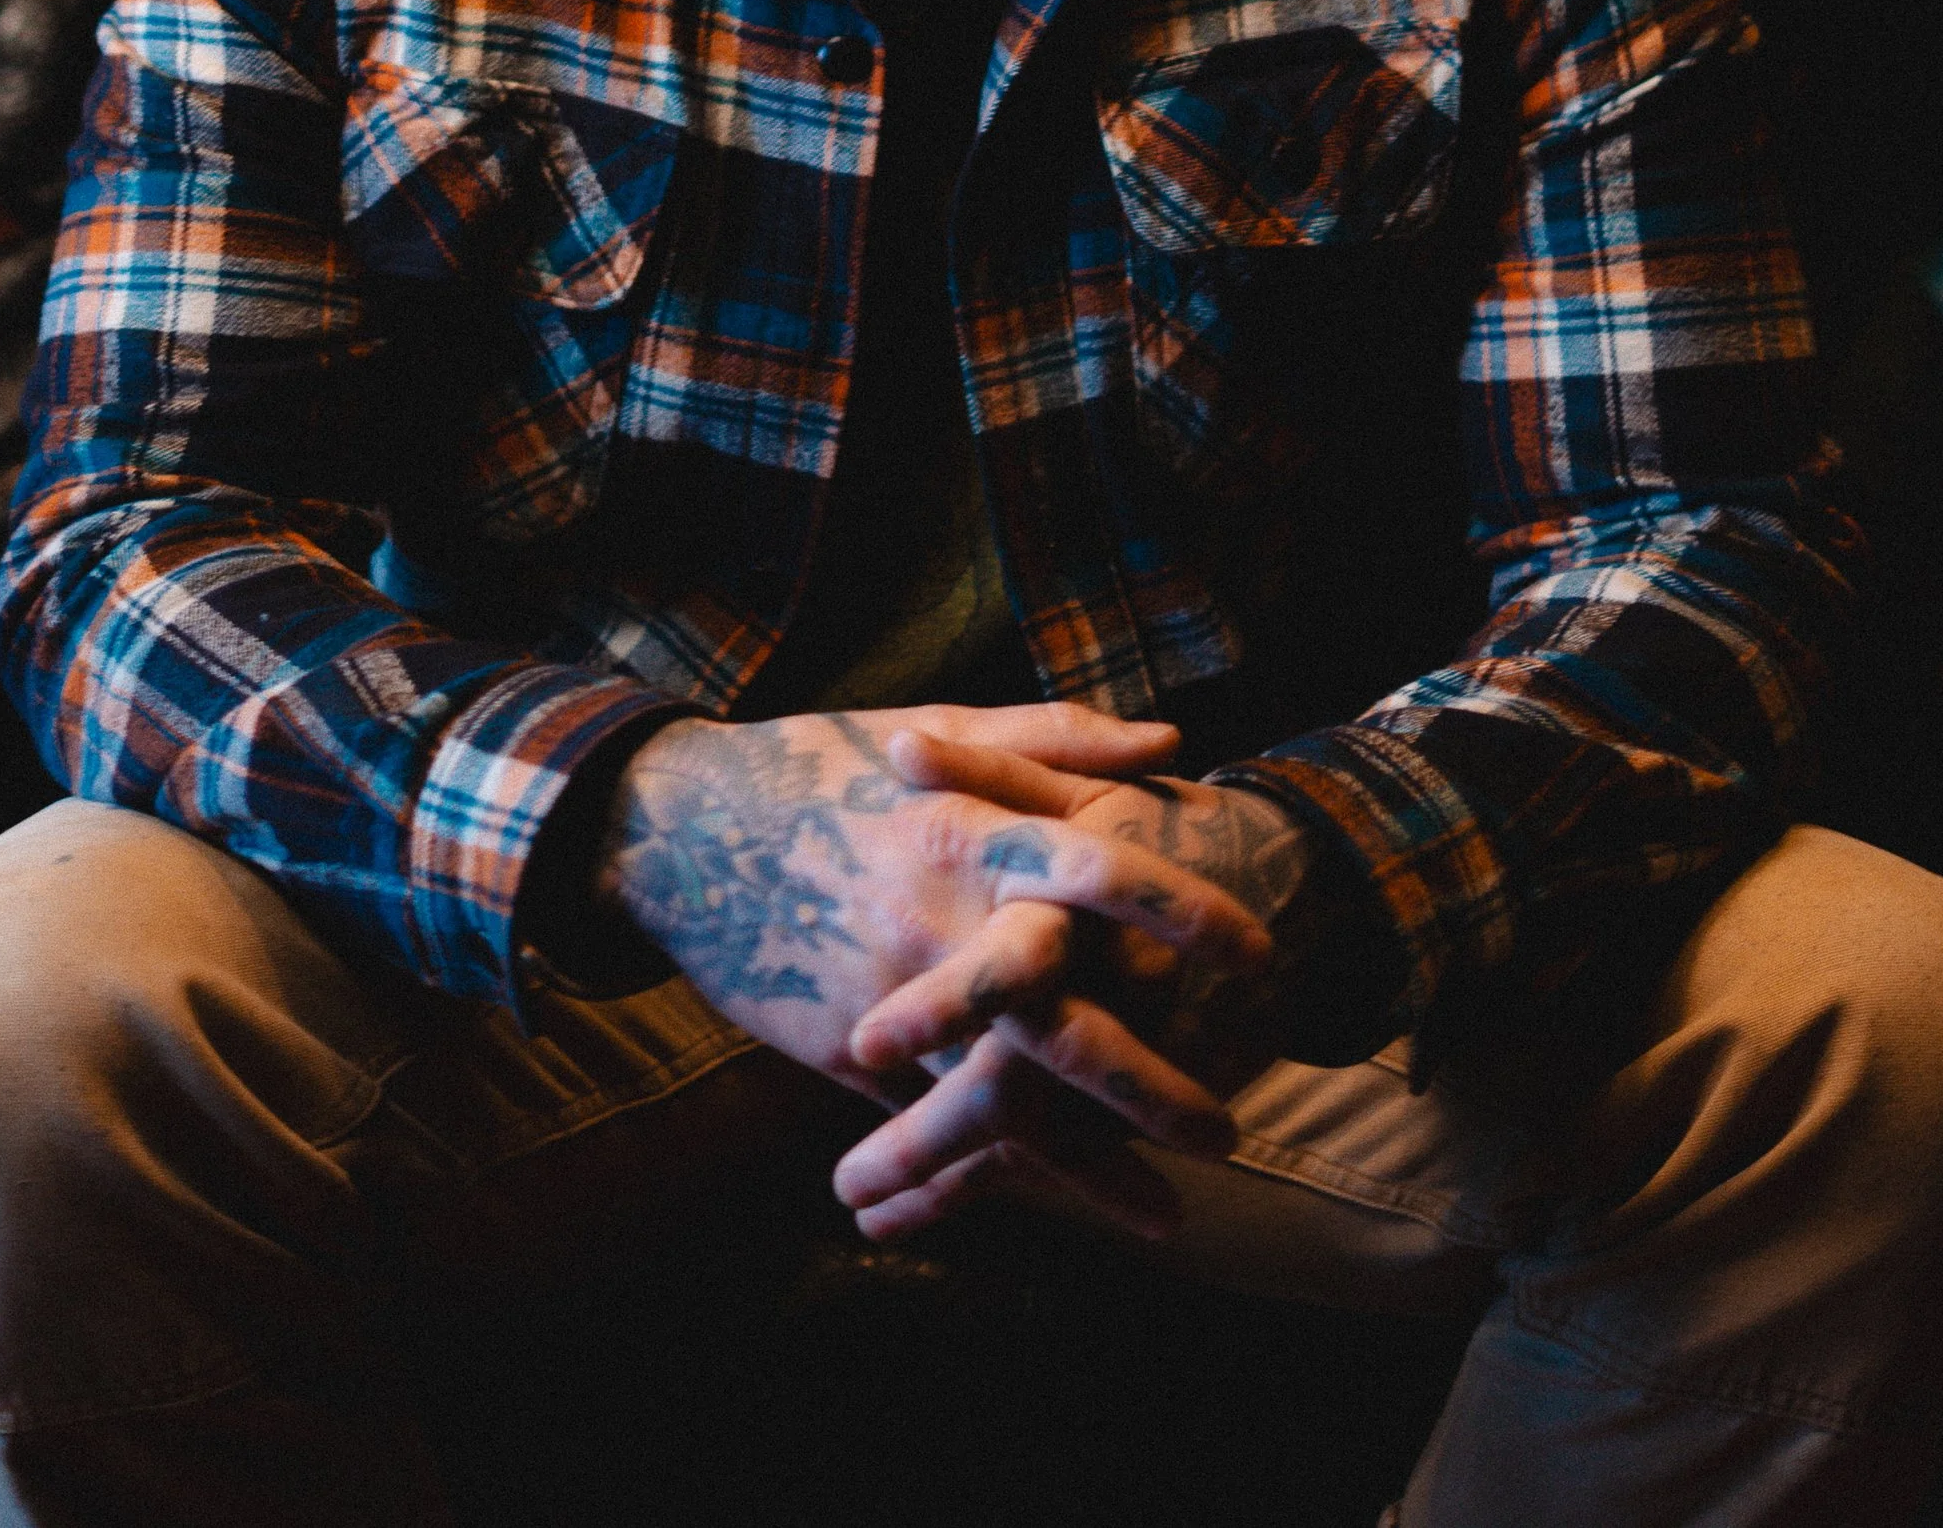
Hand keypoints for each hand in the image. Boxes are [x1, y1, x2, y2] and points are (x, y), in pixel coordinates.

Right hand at [595, 704, 1255, 1228]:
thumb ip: (1058, 740)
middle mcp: (943, 923)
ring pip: (1006, 1102)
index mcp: (975, 831)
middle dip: (1155, 1085)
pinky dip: (995, 1175)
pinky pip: (936, 1126)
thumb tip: (1172, 743)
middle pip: (1070, 1022)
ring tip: (1167, 1214)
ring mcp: (893, 1001)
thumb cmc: (821, 764)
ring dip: (1091, 1166)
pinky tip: (1053, 1204)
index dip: (1189, 909)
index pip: (1109, 872)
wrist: (682, 831)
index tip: (1260, 951)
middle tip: (1231, 1127)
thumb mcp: (940, 729)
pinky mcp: (849, 1056)